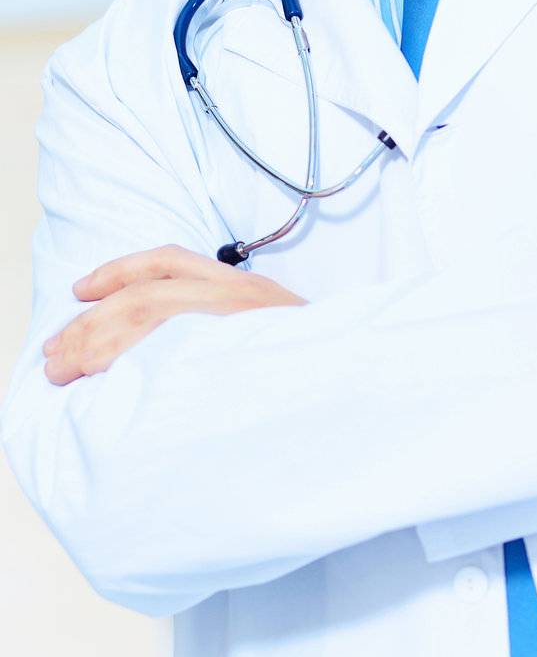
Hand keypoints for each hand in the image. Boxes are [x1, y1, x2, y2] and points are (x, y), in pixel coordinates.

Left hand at [42, 244, 307, 385]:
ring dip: (98, 343)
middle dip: (92, 322)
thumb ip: (225, 339)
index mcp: (249, 291)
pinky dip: (132, 366)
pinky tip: (106, 387)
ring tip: (64, 371)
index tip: (81, 291)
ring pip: (152, 313)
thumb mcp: (272, 345)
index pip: (170, 261)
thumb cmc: (314, 383)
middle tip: (56, 354)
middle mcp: (245, 299)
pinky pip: (172, 357)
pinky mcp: (241, 360)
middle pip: (149, 293)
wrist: (361, 395)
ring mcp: (245, 326)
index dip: (119, 271)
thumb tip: (158, 357)